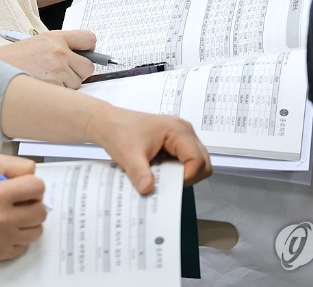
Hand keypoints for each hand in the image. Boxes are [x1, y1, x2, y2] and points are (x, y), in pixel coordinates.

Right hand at [0, 31, 96, 88]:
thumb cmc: (11, 61)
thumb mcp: (36, 44)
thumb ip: (58, 47)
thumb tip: (81, 56)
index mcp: (54, 37)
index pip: (89, 38)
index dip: (90, 49)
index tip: (87, 55)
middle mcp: (58, 51)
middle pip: (88, 67)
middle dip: (79, 73)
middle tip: (64, 75)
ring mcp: (56, 69)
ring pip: (78, 83)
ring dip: (67, 86)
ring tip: (46, 81)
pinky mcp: (53, 85)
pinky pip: (67, 94)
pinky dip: (58, 95)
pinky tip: (43, 89)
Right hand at [0, 155, 46, 260]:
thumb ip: (18, 166)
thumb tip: (36, 176)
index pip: (38, 188)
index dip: (33, 185)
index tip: (24, 187)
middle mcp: (0, 219)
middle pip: (41, 211)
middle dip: (33, 204)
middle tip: (19, 202)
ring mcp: (1, 240)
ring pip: (37, 231)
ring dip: (29, 221)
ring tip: (14, 215)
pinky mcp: (0, 254)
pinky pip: (26, 245)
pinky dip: (19, 236)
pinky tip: (6, 228)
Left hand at [86, 103, 212, 192]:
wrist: (108, 122)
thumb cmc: (119, 131)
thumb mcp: (128, 156)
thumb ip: (140, 173)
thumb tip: (148, 190)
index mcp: (178, 130)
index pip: (198, 160)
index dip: (187, 176)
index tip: (167, 183)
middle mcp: (184, 131)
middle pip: (203, 162)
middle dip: (189, 177)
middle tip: (168, 182)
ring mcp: (182, 136)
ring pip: (198, 162)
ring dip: (183, 174)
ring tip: (163, 175)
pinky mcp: (176, 141)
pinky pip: (187, 160)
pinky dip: (177, 170)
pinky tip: (160, 170)